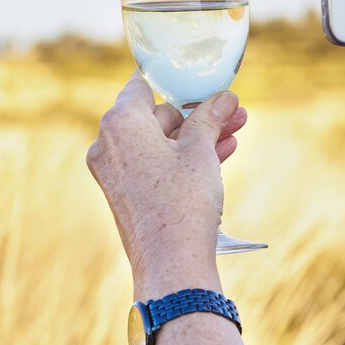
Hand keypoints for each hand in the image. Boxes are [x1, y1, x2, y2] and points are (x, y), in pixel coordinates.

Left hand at [86, 71, 247, 298]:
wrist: (171, 264)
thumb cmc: (183, 201)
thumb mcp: (201, 151)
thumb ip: (209, 117)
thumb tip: (224, 97)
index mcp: (120, 122)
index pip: (145, 84)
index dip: (176, 81)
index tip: (201, 80)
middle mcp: (108, 143)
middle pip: (158, 116)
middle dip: (198, 115)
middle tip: (232, 112)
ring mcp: (114, 171)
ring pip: (161, 143)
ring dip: (198, 137)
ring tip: (235, 131)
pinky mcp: (125, 194)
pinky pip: (155, 165)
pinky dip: (183, 159)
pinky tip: (221, 153)